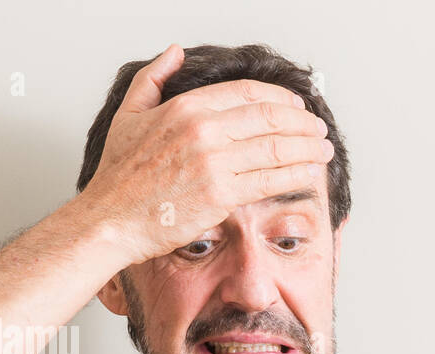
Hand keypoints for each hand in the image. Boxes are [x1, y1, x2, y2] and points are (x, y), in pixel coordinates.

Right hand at [78, 43, 334, 265]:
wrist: (111, 220)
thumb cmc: (119, 176)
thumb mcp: (129, 113)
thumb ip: (153, 78)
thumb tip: (175, 52)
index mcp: (186, 107)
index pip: (248, 93)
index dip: (281, 98)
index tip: (297, 105)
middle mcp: (203, 130)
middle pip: (270, 117)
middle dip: (302, 122)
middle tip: (318, 129)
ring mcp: (213, 163)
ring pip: (276, 148)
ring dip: (308, 148)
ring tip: (324, 149)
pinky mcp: (220, 195)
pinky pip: (270, 180)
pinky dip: (296, 174)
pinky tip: (310, 172)